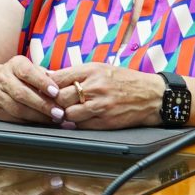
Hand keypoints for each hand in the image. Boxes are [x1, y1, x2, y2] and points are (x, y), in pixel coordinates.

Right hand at [0, 55, 59, 122]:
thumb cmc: (21, 76)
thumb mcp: (32, 68)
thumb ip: (46, 75)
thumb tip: (63, 84)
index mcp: (14, 64)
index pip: (27, 73)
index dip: (42, 82)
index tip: (56, 92)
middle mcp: (3, 78)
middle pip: (22, 93)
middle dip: (43, 104)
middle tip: (59, 112)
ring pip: (17, 108)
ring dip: (38, 116)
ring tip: (54, 119)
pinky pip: (14, 118)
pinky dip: (30, 122)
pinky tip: (42, 122)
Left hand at [44, 62, 166, 130]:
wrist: (151, 96)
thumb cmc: (124, 80)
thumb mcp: (101, 68)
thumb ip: (77, 73)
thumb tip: (51, 77)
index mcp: (92, 71)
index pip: (58, 78)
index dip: (47, 85)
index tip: (43, 89)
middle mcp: (95, 87)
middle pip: (60, 97)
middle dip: (53, 102)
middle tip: (51, 103)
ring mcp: (100, 106)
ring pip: (68, 114)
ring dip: (64, 115)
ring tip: (65, 112)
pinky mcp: (105, 122)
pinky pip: (81, 126)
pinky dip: (75, 124)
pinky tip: (77, 120)